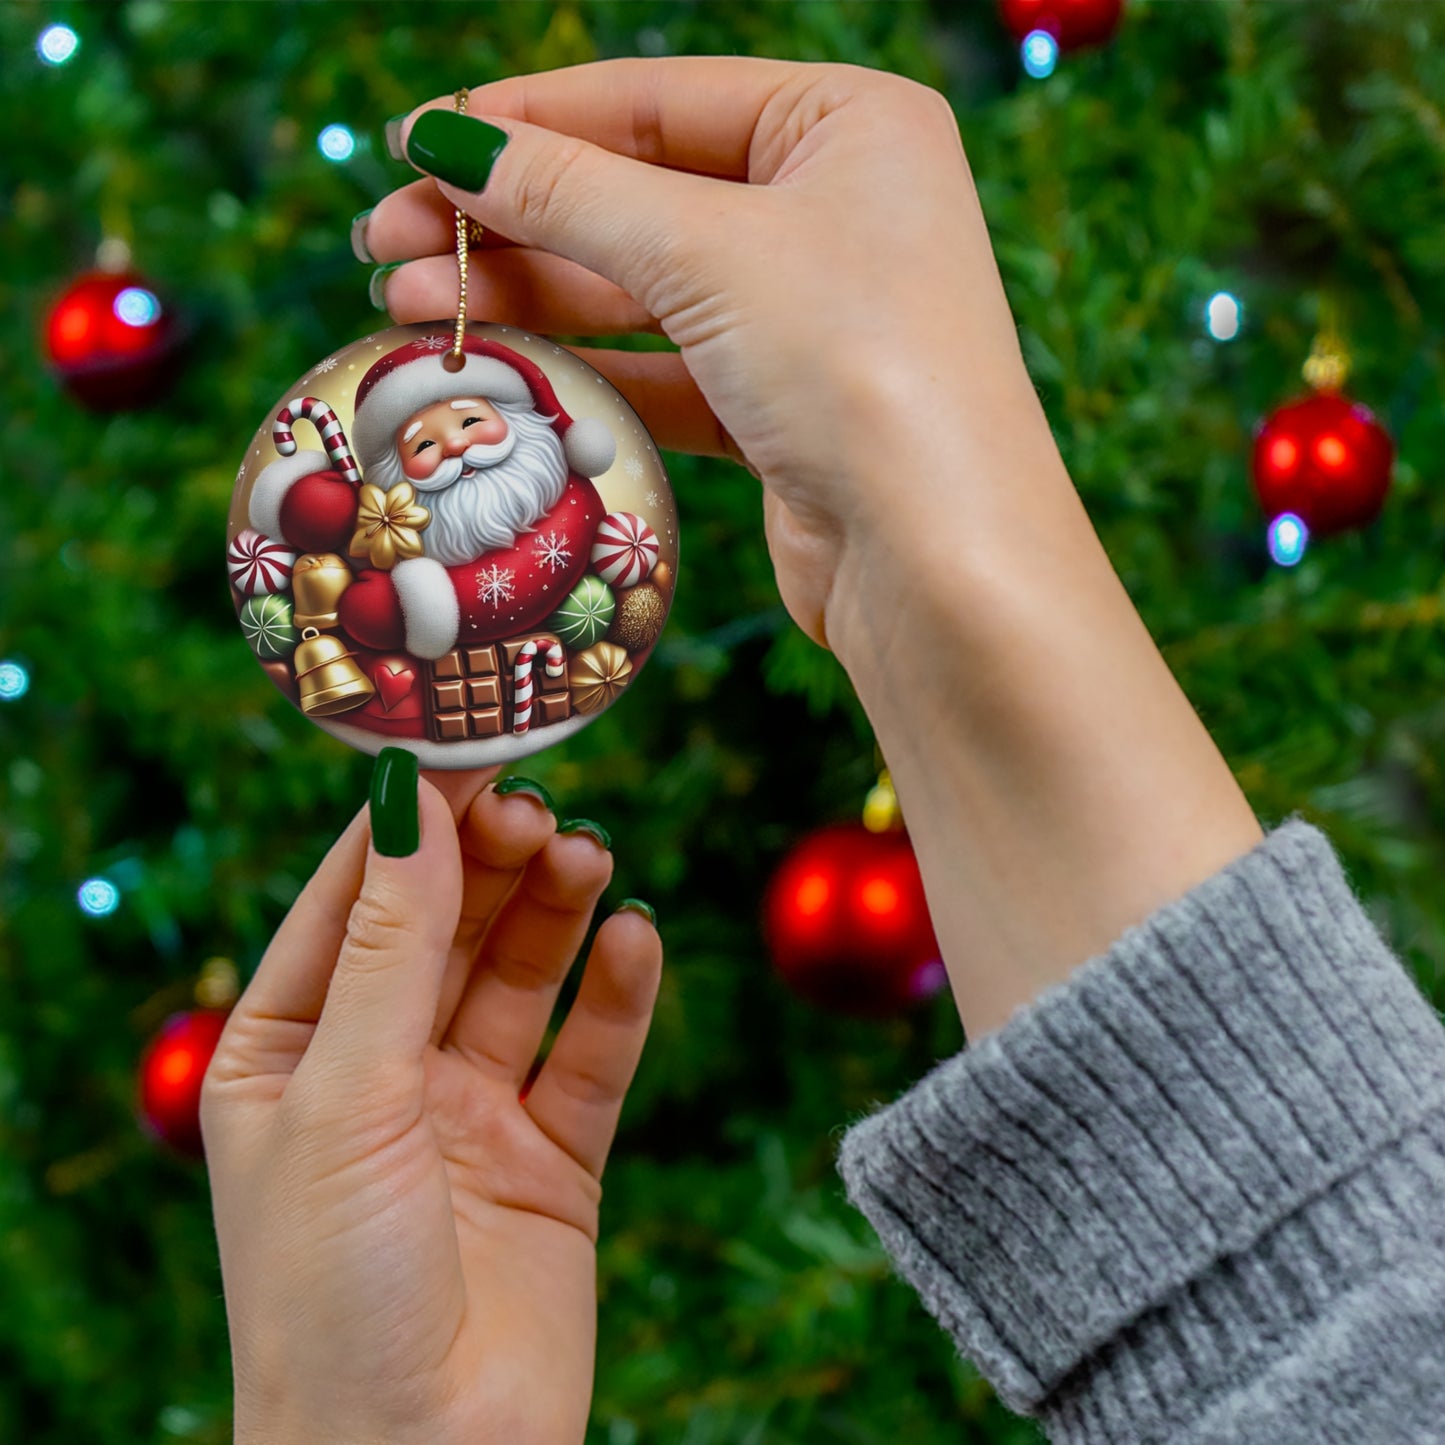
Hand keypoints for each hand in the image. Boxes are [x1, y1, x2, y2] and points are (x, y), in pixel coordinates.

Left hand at [201, 766, 661, 1444]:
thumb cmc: (330, 1293)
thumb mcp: (344, 1096)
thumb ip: (390, 947)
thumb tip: (408, 801)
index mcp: (288, 1054)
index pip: (351, 903)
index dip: (408, 825)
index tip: (466, 747)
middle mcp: (379, 1074)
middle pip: (446, 929)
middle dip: (491, 863)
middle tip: (541, 808)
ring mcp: (468, 1114)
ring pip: (521, 978)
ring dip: (556, 912)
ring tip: (590, 857)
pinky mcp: (552, 1160)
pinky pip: (590, 1056)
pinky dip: (617, 995)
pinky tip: (636, 939)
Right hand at [362, 57, 1049, 653]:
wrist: (938, 560)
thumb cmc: (857, 367)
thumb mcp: (707, 251)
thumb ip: (571, 192)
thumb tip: (449, 141)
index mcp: (847, 124)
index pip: (655, 100)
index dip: (527, 120)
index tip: (415, 142)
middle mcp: (834, 209)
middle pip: (637, 194)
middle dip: (508, 219)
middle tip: (385, 242)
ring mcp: (809, 314)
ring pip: (640, 288)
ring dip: (526, 295)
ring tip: (406, 307)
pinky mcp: (783, 408)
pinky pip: (663, 369)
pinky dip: (582, 369)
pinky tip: (495, 366)